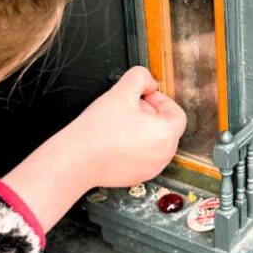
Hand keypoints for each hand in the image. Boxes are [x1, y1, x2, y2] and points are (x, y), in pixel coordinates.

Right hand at [64, 67, 186, 187]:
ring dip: (143, 130)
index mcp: (166, 134)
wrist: (76, 160)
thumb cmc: (97, 132)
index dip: (160, 100)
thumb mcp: (120, 92)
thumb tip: (148, 82)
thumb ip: (140, 77)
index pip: (176, 113)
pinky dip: (136, 146)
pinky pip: (145, 156)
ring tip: (121, 125)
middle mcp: (164, 154)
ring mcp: (152, 168)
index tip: (143, 98)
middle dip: (150, 114)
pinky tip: (117, 140)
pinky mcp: (139, 176)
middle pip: (167, 127)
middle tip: (128, 109)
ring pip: (156, 142)